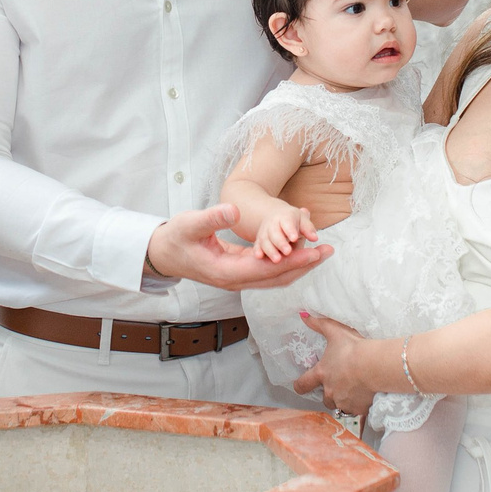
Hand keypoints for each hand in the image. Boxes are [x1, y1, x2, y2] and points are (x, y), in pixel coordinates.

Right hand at [145, 204, 330, 290]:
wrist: (162, 254)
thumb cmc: (174, 238)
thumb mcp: (189, 224)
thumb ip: (211, 218)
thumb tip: (234, 210)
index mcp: (226, 272)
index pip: (268, 268)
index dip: (293, 260)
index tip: (315, 250)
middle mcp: (235, 281)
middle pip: (277, 277)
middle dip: (304, 265)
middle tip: (328, 251)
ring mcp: (238, 279)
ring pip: (275, 277)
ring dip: (299, 265)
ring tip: (321, 252)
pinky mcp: (239, 272)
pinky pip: (268, 271)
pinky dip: (286, 261)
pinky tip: (298, 250)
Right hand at [252, 202, 318, 261]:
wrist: (275, 217)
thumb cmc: (293, 221)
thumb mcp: (302, 220)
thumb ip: (307, 229)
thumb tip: (314, 237)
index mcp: (286, 217)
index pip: (288, 222)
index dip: (290, 230)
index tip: (294, 238)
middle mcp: (273, 223)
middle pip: (275, 233)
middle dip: (281, 242)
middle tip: (288, 252)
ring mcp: (264, 232)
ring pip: (265, 240)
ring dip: (270, 250)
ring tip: (277, 260)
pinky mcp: (259, 240)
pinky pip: (257, 245)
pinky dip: (258, 250)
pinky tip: (259, 257)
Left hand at [289, 309, 379, 415]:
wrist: (376, 365)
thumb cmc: (354, 348)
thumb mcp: (336, 332)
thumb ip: (319, 324)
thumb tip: (303, 316)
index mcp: (322, 374)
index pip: (303, 384)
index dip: (300, 385)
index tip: (299, 386)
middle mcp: (330, 391)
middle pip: (325, 399)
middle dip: (330, 394)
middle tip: (340, 384)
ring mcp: (344, 402)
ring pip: (340, 406)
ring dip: (344, 400)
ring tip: (355, 390)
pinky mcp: (358, 409)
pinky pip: (356, 411)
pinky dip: (360, 406)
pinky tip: (368, 397)